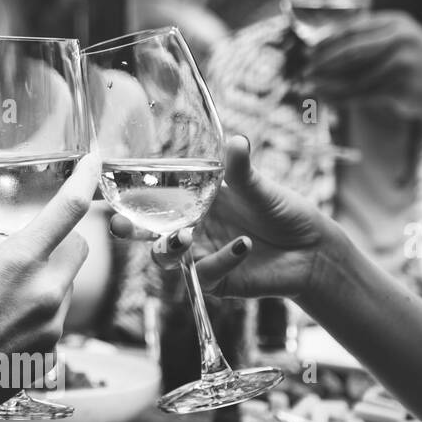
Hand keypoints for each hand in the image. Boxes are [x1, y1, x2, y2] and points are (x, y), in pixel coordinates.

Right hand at [0, 154, 100, 416]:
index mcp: (19, 261)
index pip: (69, 209)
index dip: (85, 178)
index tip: (93, 161)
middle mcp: (45, 292)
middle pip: (79, 249)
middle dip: (60, 244)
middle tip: (26, 254)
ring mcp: (52, 327)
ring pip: (67, 289)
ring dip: (47, 285)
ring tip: (3, 303)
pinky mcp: (51, 354)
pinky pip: (56, 324)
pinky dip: (38, 320)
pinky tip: (4, 331)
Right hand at [109, 135, 343, 300]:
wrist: (312, 250)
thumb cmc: (285, 213)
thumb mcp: (261, 188)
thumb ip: (242, 171)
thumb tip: (236, 140)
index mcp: (196, 203)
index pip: (155, 201)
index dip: (130, 200)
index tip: (109, 194)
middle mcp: (192, 230)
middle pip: (149, 234)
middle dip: (131, 231)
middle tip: (120, 225)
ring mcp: (201, 257)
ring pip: (167, 259)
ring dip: (169, 248)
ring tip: (184, 237)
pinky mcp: (217, 282)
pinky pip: (205, 273)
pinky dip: (222, 260)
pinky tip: (243, 246)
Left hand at [306, 12, 421, 128]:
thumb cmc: (417, 73)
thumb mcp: (396, 48)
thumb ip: (367, 45)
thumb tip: (322, 53)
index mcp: (397, 22)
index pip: (353, 28)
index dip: (328, 39)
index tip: (308, 51)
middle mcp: (400, 37)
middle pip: (350, 49)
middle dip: (323, 61)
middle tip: (304, 72)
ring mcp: (402, 60)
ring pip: (354, 74)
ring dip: (327, 83)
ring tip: (308, 88)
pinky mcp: (400, 84)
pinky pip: (361, 93)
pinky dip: (339, 98)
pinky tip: (325, 100)